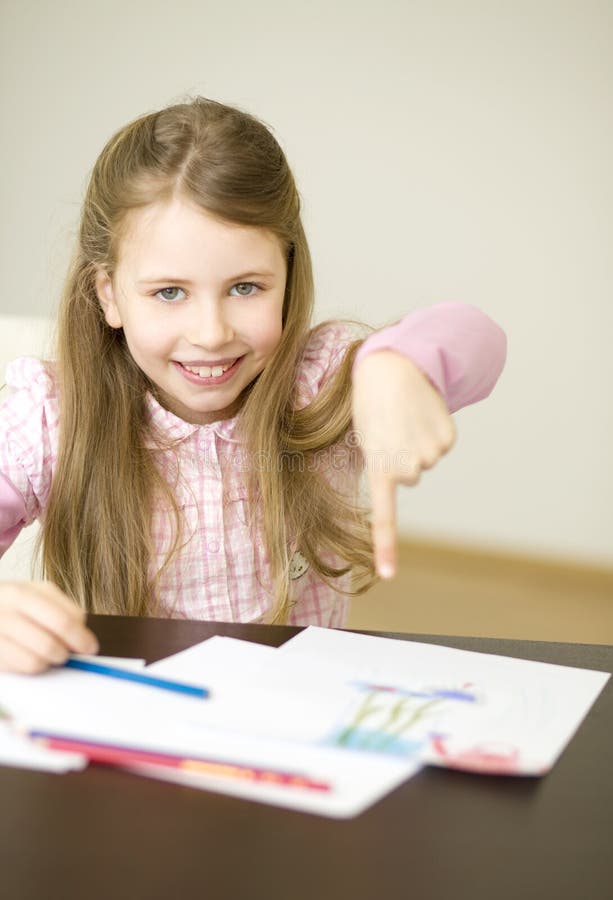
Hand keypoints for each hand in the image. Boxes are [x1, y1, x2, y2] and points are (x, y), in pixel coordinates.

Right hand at [0, 581, 98, 673]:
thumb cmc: (11, 606)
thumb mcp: (37, 596)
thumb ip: (62, 608)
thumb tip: (82, 635)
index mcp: (21, 593)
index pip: (63, 620)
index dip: (81, 637)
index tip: (90, 647)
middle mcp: (4, 612)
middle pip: (50, 642)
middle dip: (67, 652)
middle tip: (70, 653)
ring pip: (37, 660)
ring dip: (50, 661)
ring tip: (50, 654)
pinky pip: (22, 669)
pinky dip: (33, 667)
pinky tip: (31, 658)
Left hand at [351, 351, 455, 578]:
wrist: (394, 365)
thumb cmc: (372, 402)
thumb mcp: (365, 437)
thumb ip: (380, 463)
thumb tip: (402, 473)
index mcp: (378, 468)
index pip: (384, 515)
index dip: (385, 546)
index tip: (388, 575)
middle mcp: (407, 467)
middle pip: (410, 476)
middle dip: (401, 457)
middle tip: (392, 429)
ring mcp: (431, 454)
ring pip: (426, 460)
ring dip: (416, 441)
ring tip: (405, 417)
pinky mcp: (448, 439)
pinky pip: (440, 444)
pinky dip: (433, 431)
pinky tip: (422, 412)